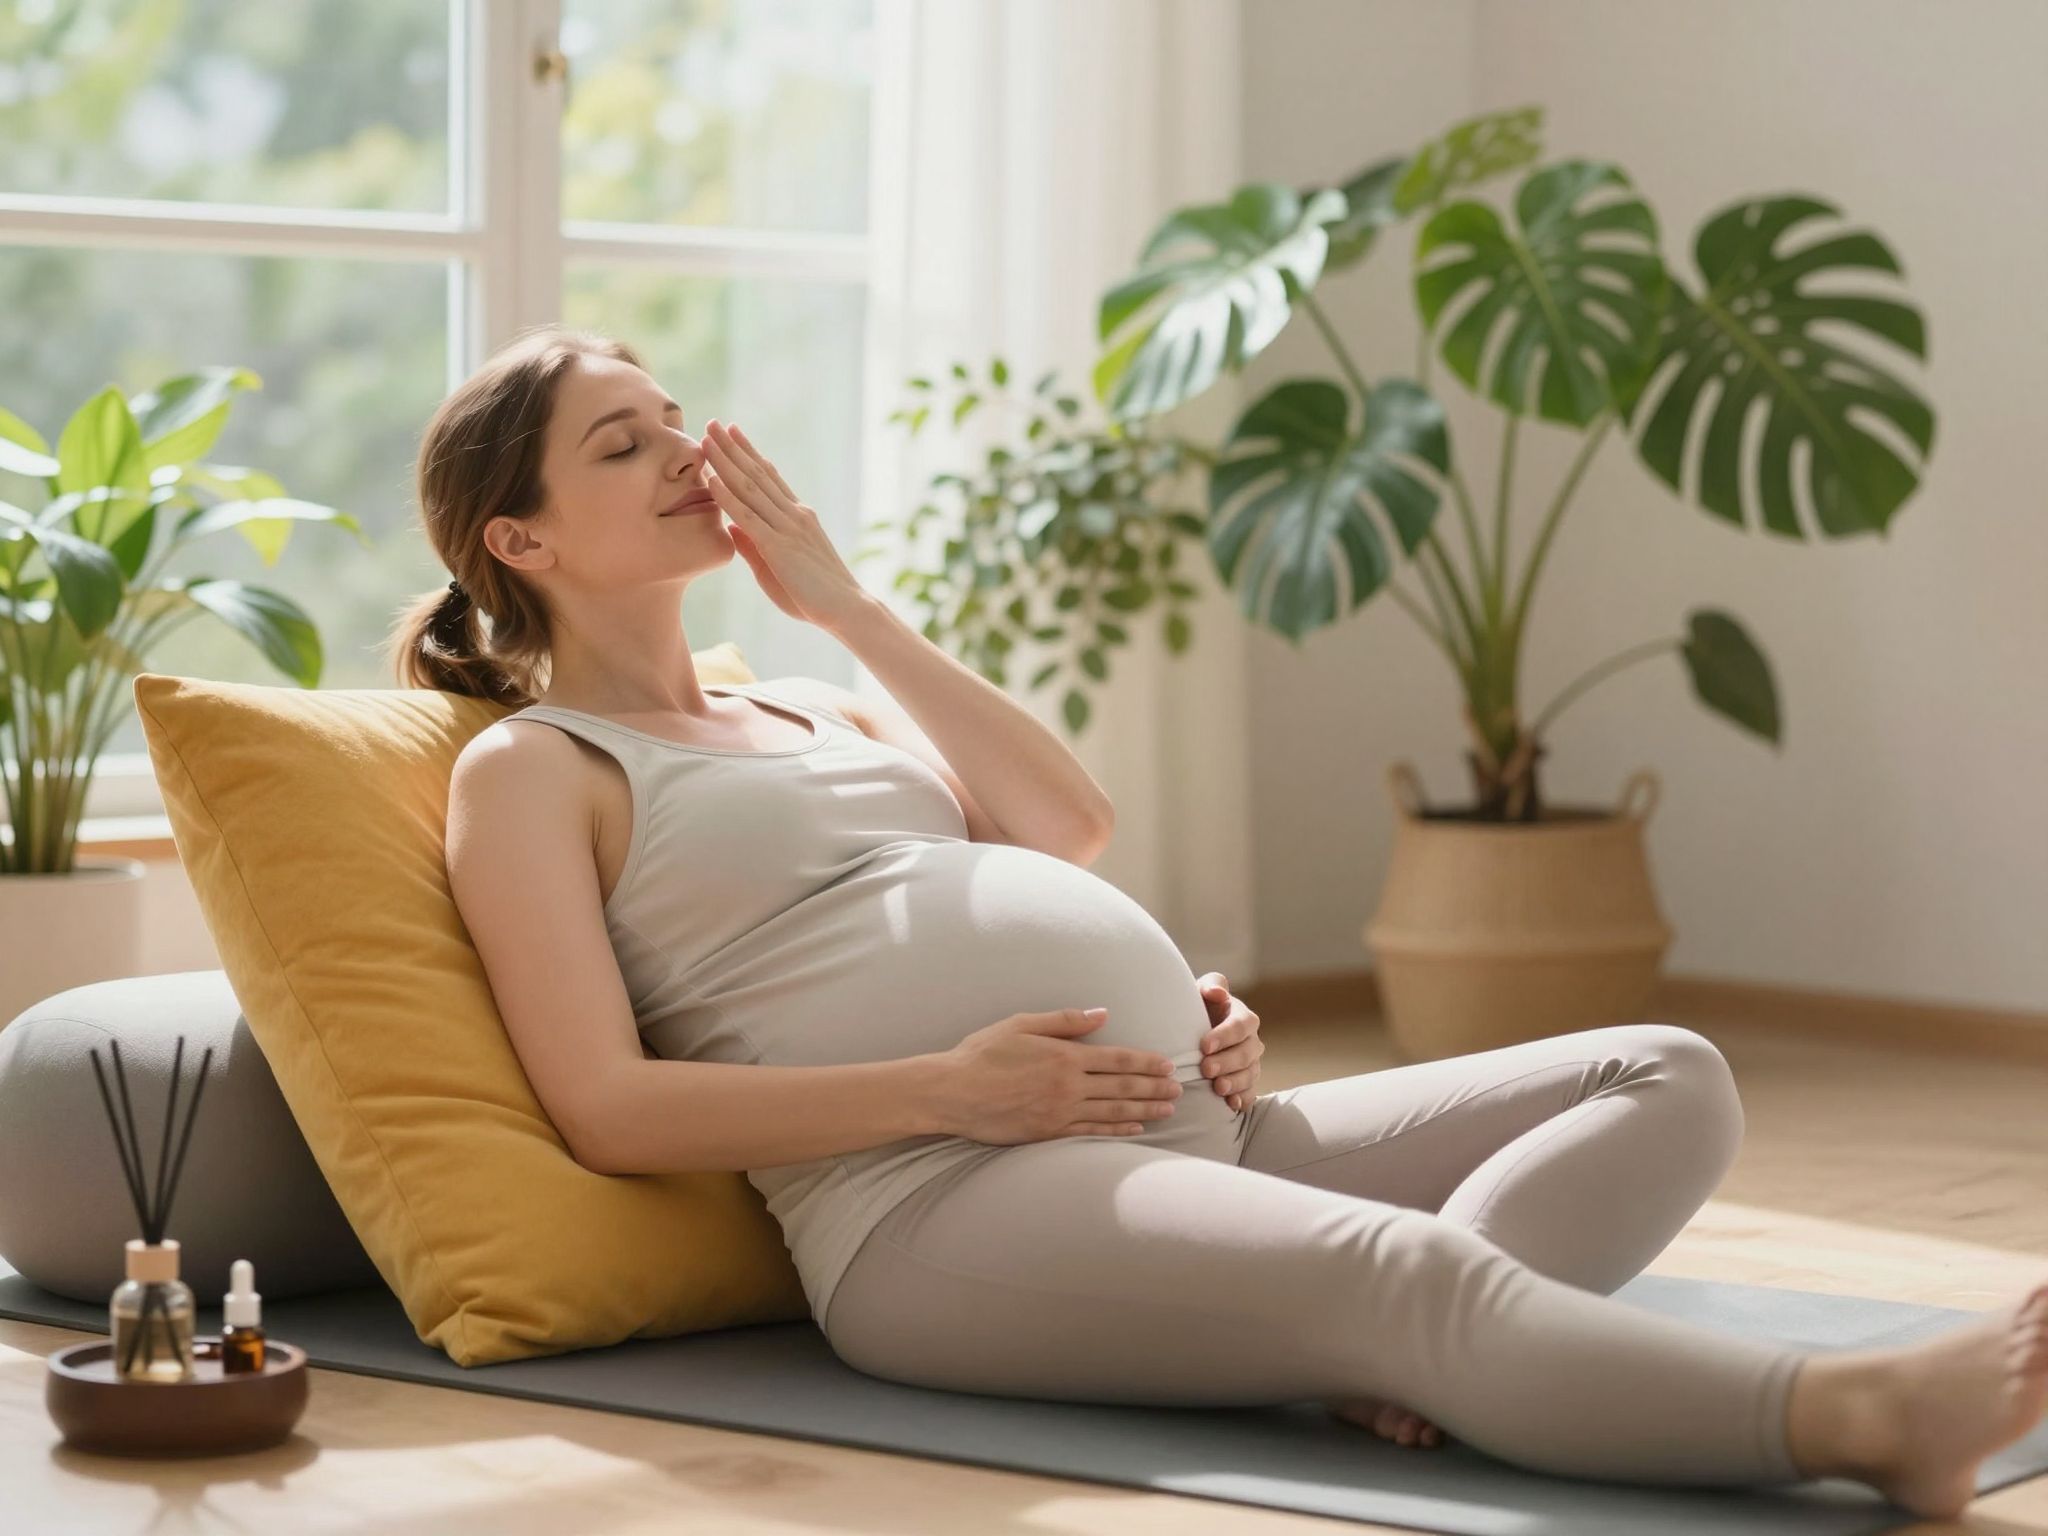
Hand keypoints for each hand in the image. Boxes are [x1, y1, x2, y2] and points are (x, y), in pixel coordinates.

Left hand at [698, 419, 872, 633]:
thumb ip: (754, 545)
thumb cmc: (815, 596)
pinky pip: (748, 515)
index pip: (769, 478)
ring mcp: (787, 527)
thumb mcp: (777, 567)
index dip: (749, 453)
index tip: (732, 434)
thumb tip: (732, 526)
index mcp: (797, 517)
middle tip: (713, 422)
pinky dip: (727, 496)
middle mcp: (793, 514)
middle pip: (757, 473)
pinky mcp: (779, 546)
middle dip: (733, 447)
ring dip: (725, 461)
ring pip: (750, 487)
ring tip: (707, 437)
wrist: (847, 609)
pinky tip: (710, 479)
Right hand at [935, 1007, 1183, 1144]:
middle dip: (1154, 1087)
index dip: (1146, 1063)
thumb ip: (1065, 1021)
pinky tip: (1135, 1127)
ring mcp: (1059, 1112)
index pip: (1117, 1060)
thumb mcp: (1021, 1024)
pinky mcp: (1049, 1133)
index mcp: (1064, 1056)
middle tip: (1179, 1090)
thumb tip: (1102, 1014)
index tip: (1168, 1065)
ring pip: (1112, 1112)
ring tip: (1168, 1109)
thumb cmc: (982, 1053)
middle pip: (1122, 1087)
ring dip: (1145, 1109)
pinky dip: (1117, 1130)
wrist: (951, 1092)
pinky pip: (1092, 1133)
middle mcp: (1067, 1086)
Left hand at [1195, 972, 1262, 1111]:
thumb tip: (1217, 992)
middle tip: (1206, 1068)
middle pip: (1247, 1052)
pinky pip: (1251, 1093)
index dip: (1225, 1036)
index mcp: (1242, 1017)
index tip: (1204, 1045)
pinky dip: (1242, 1099)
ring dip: (1235, 1082)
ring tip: (1218, 1088)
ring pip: (1250, 1074)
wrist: (1191, 1035)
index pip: (1241, 1025)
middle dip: (1227, 1062)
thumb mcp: (1200, 992)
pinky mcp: (1246, 1083)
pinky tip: (1231, 1104)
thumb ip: (1211, 985)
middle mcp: (1251, 1041)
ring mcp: (1250, 1063)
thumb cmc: (1196, 1010)